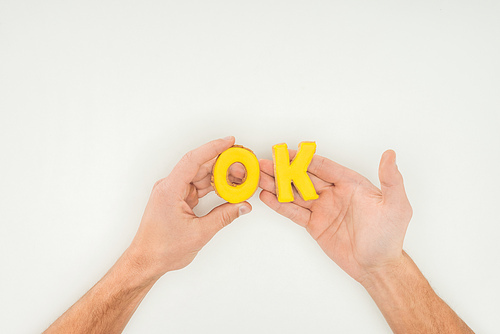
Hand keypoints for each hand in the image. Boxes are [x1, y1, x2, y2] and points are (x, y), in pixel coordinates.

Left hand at [126, 136, 251, 279]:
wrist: (146, 261)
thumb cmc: (162, 249)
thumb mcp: (199, 233)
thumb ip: (224, 217)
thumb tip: (242, 206)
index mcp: (170, 190)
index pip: (193, 160)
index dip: (213, 148)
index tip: (230, 142)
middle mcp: (170, 186)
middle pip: (199, 166)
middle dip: (223, 164)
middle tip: (243, 167)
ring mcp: (174, 192)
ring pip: (200, 176)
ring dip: (220, 176)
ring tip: (239, 179)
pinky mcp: (178, 199)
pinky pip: (198, 186)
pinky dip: (213, 187)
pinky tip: (228, 189)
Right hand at [258, 149, 412, 283]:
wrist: (378, 266)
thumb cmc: (389, 236)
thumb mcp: (396, 205)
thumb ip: (391, 180)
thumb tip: (390, 154)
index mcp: (351, 183)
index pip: (323, 167)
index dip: (305, 159)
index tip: (288, 152)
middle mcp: (334, 193)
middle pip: (304, 178)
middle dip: (283, 170)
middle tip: (264, 162)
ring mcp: (322, 209)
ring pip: (295, 193)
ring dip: (277, 184)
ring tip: (258, 177)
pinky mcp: (315, 225)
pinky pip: (294, 212)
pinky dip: (280, 204)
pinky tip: (266, 196)